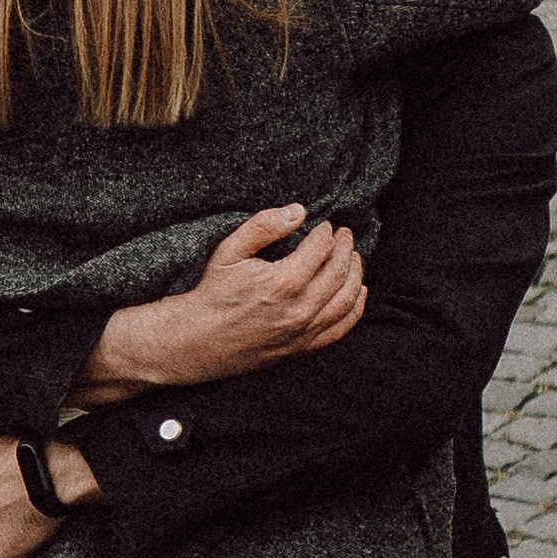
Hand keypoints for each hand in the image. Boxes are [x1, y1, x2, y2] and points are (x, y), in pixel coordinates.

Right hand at [65, 207, 364, 403]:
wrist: (198, 340)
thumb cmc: (213, 293)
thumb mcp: (230, 251)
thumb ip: (264, 226)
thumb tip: (298, 210)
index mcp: (284, 280)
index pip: (321, 247)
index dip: (327, 232)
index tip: (326, 224)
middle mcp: (300, 308)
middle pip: (339, 270)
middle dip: (345, 247)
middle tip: (345, 234)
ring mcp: (304, 331)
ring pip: (346, 298)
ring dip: (355, 273)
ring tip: (354, 257)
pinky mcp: (303, 347)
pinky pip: (341, 328)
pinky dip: (355, 308)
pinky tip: (358, 291)